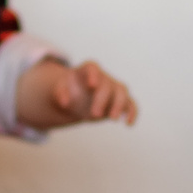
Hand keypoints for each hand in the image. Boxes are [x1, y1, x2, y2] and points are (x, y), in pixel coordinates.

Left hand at [16, 58, 138, 129]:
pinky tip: (128, 124)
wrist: (77, 98)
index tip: (92, 85)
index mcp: (88, 70)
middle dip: (102, 100)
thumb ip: (60, 93)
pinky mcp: (120, 101)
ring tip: (112, 119)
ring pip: (122, 92)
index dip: (93, 75)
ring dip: (119, 105)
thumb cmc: (69, 90)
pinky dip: (132, 112)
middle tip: (94, 115)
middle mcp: (103, 77)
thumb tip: (63, 102)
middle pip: (107, 85)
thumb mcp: (60, 89)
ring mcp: (114, 88)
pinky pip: (130, 104)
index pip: (92, 68)